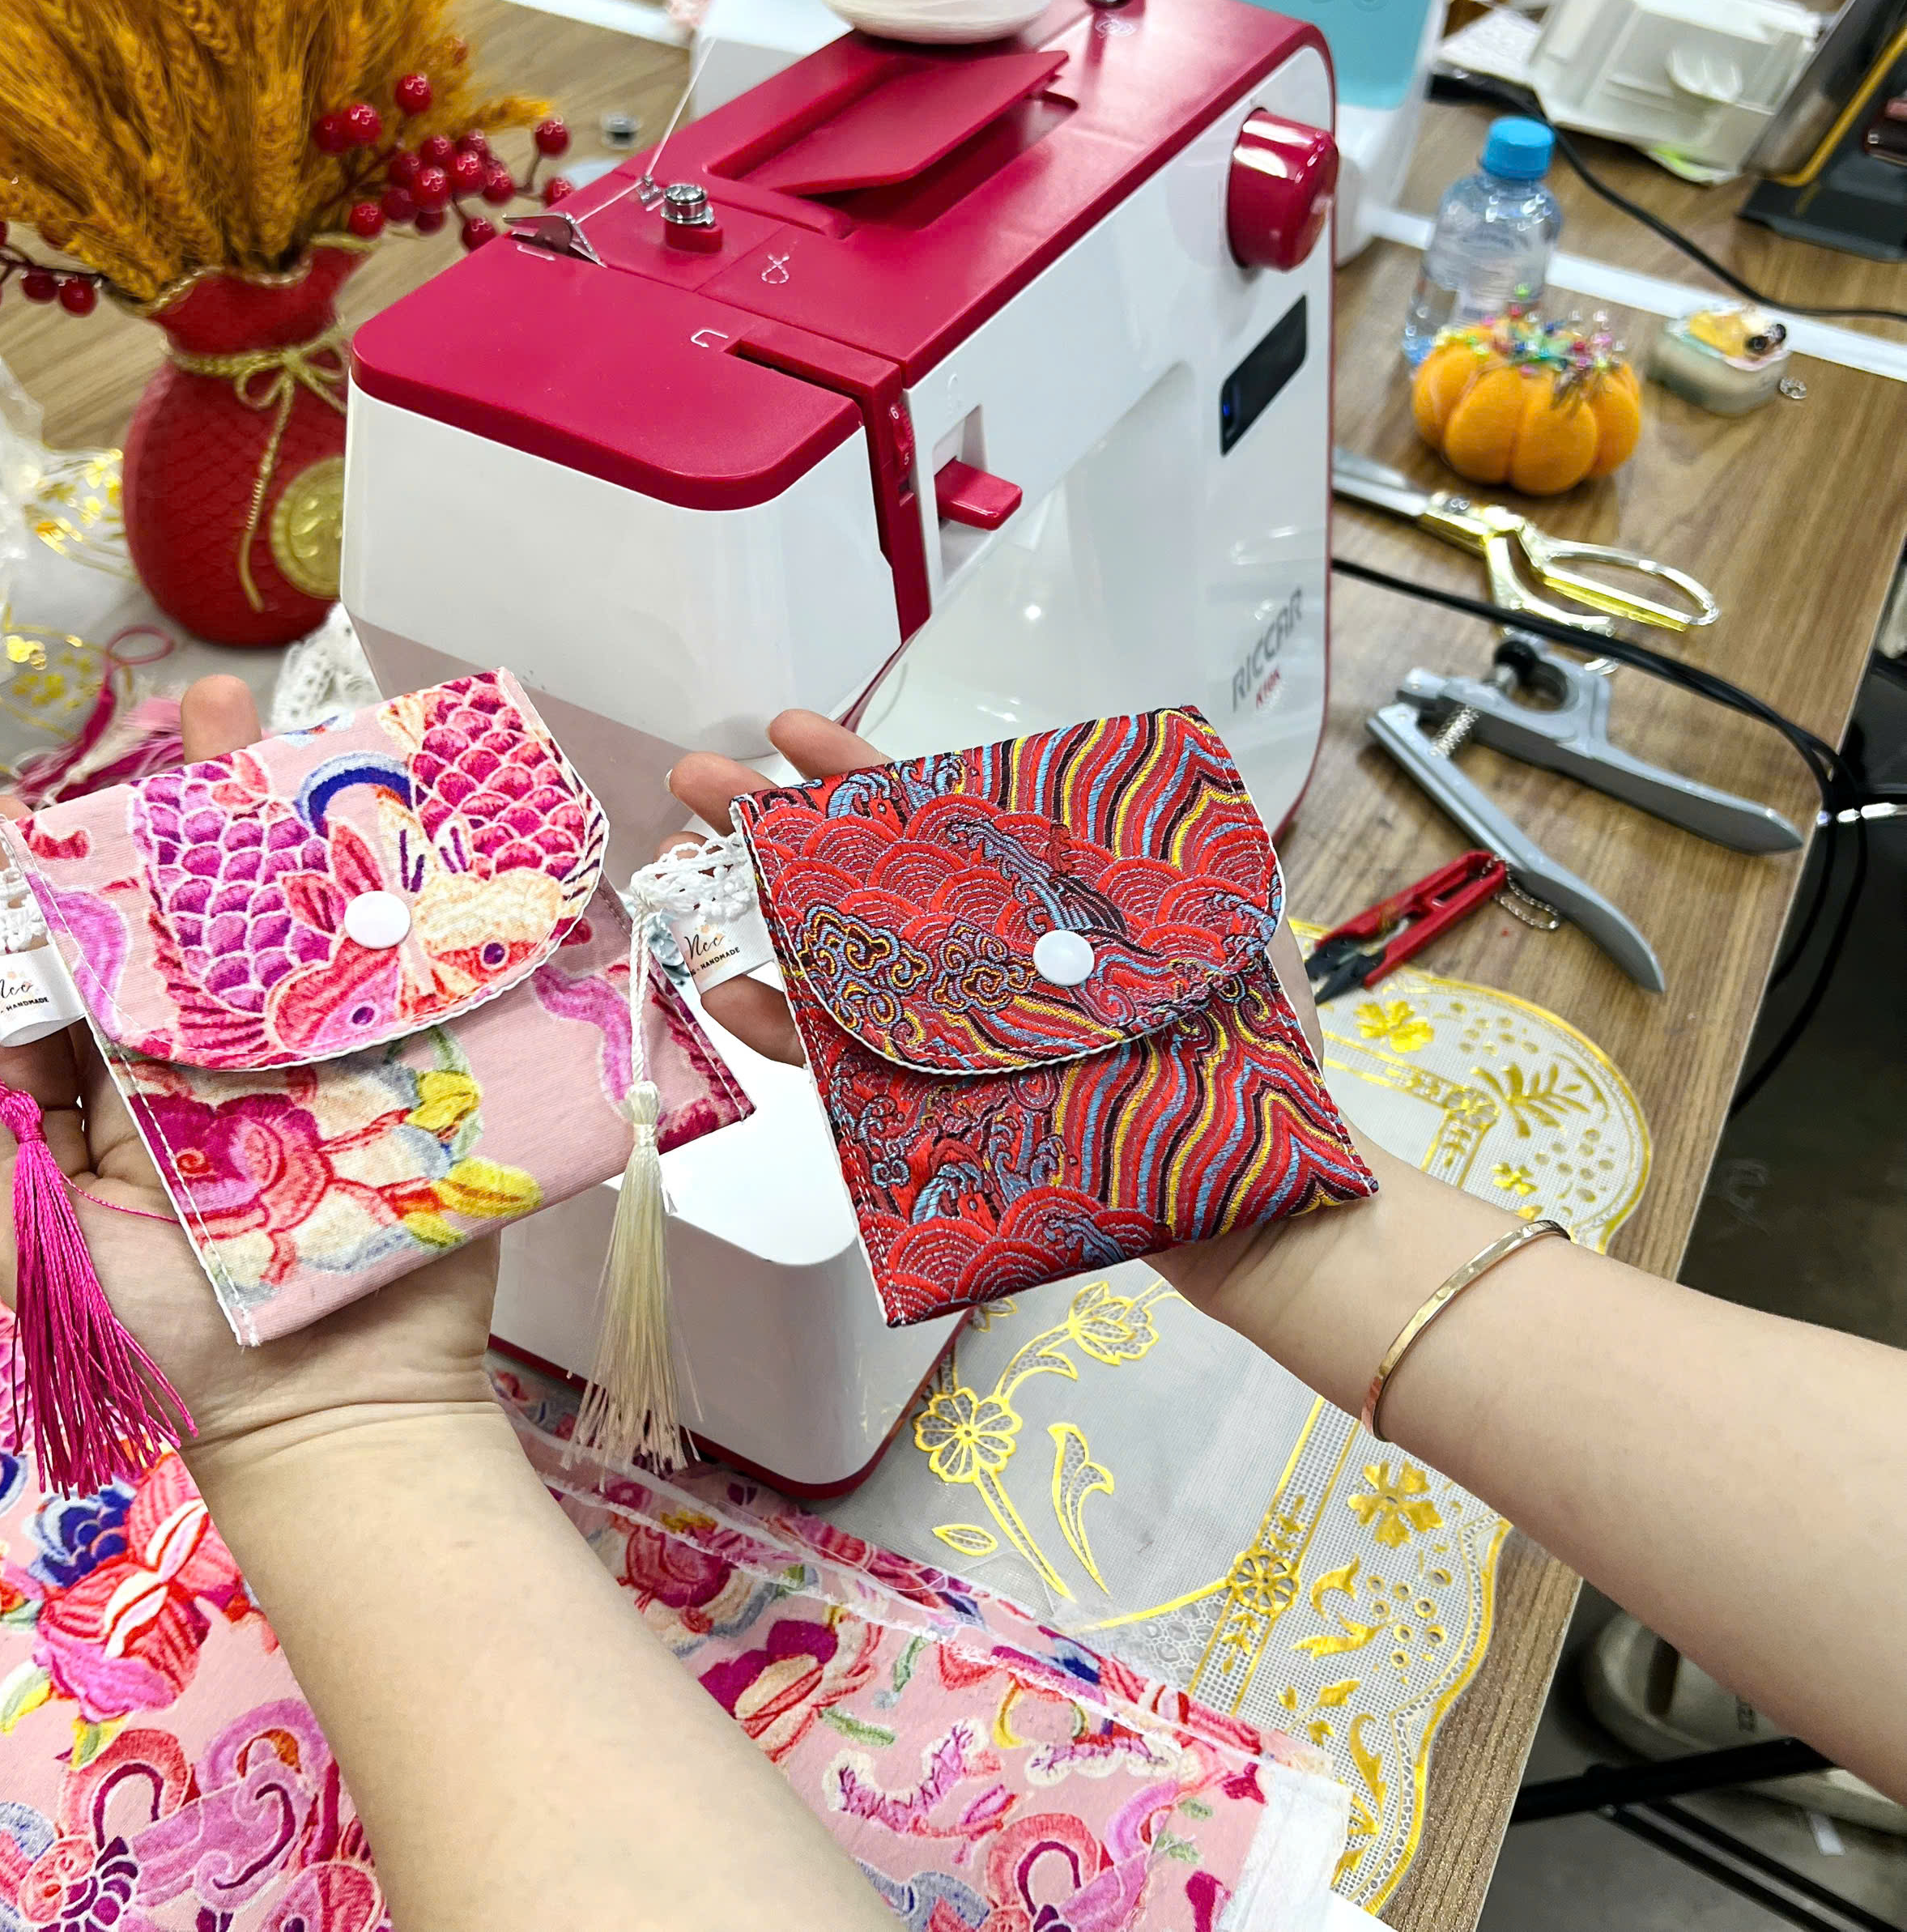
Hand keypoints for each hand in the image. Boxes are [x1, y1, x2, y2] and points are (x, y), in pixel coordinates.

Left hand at [0, 676, 498, 1468]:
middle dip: (216, 800)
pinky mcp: (430, 1081)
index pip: (101, 952)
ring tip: (327, 734)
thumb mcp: (50, 1240)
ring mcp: (340, 1060)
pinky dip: (444, 912)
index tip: (36, 804)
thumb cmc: (181, 1347)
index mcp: (141, 1079)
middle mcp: (237, 1052)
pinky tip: (445, 834)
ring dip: (329, 826)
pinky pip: (435, 987)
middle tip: (215, 705)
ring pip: (330, 924)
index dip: (69, 870)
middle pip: (225, 905)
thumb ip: (13, 1127)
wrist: (335, 1416)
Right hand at [666, 709, 1349, 1323]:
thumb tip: (1116, 770)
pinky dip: (779, 1030)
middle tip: (691, 785)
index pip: (942, 816)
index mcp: (1045, 901)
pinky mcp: (935, 1109)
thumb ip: (1158, 853)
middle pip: (863, 878)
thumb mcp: (1220, 924)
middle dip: (770, 826)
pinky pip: (841, 1067)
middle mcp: (986, 959)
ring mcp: (954, 1035)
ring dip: (748, 917)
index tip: (787, 731)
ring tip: (675, 876)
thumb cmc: (1258, 1061)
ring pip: (833, 963)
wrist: (1259, 1204)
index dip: (860, 772)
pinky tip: (723, 990)